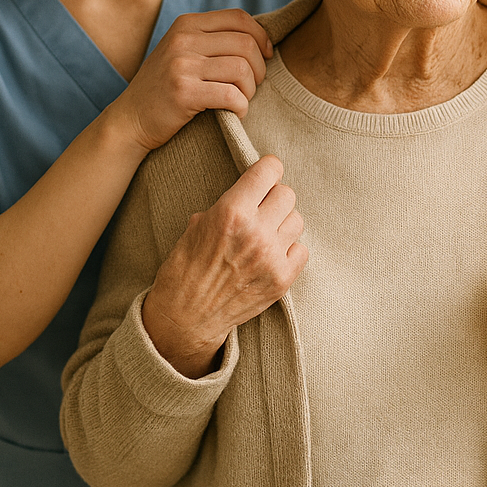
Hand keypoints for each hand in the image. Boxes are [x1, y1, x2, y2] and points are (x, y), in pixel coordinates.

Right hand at [111, 9, 272, 154]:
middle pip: (246, 44)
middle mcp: (183, 39)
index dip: (261, 36)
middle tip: (252, 86)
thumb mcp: (182, 51)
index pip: (239, 18)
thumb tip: (260, 37)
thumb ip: (211, 39)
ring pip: (242, 69)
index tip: (266, 56)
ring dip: (250, 90)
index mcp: (187, 24)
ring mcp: (181, 65)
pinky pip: (231, 96)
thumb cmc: (165, 87)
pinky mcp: (183, 93)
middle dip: (259, 68)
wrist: (130, 120)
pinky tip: (235, 113)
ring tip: (241, 99)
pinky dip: (241, 107)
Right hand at [142, 155, 307, 377]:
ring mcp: (271, 257)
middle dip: (274, 197)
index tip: (266, 173)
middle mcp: (255, 231)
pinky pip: (301, 250)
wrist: (186, 317)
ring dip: (283, 223)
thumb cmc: (185, 268)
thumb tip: (250, 193)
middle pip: (288, 194)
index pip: (268, 171)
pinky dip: (289, 249)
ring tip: (266, 233)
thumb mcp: (196, 225)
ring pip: (297, 220)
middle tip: (262, 207)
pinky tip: (272, 254)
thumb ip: (227, 205)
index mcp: (231, 212)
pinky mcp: (282, 280)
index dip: (268, 169)